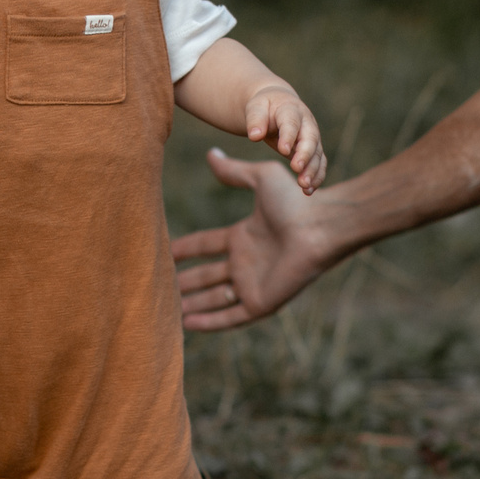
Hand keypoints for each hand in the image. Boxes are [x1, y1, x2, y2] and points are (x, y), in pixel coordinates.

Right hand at [173, 149, 338, 329]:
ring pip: (215, 298)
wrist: (319, 228)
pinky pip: (230, 316)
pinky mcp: (261, 302)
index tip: (166, 251)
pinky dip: (210, 322)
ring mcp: (254, 283)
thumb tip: (211, 154)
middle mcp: (247, 261)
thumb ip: (234, 172)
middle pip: (208, 275)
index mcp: (245, 235)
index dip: (188, 248)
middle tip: (159, 285)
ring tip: (168, 310)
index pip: (208, 244)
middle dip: (186, 282)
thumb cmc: (296, 202)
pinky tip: (187, 324)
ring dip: (193, 304)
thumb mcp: (261, 179)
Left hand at [244, 83, 324, 191]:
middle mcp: (306, 123)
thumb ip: (255, 120)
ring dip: (312, 170)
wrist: (278, 104)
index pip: (291, 123)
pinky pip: (318, 163)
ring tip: (305, 186)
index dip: (288, 136)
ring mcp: (312, 137)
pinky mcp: (313, 150)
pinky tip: (308, 191)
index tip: (283, 150)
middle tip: (297, 169)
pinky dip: (316, 177)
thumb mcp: (256, 108)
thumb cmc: (264, 107)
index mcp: (291, 109)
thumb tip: (254, 135)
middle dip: (305, 155)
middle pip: (310, 139)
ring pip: (317, 154)